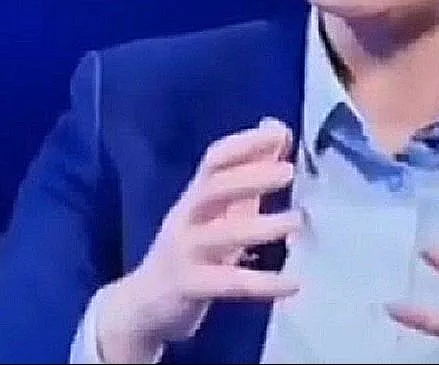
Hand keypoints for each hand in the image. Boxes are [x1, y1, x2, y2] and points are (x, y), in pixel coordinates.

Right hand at [96, 118, 302, 362]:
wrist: (142, 305)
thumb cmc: (190, 252)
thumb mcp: (215, 214)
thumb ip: (246, 179)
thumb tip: (278, 133)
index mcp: (195, 197)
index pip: (215, 160)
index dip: (244, 144)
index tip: (279, 132)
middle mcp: (186, 218)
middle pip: (213, 189)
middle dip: (250, 177)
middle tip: (288, 172)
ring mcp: (185, 253)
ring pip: (221, 236)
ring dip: (261, 227)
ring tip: (296, 221)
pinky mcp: (189, 287)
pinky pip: (228, 283)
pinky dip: (263, 283)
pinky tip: (293, 283)